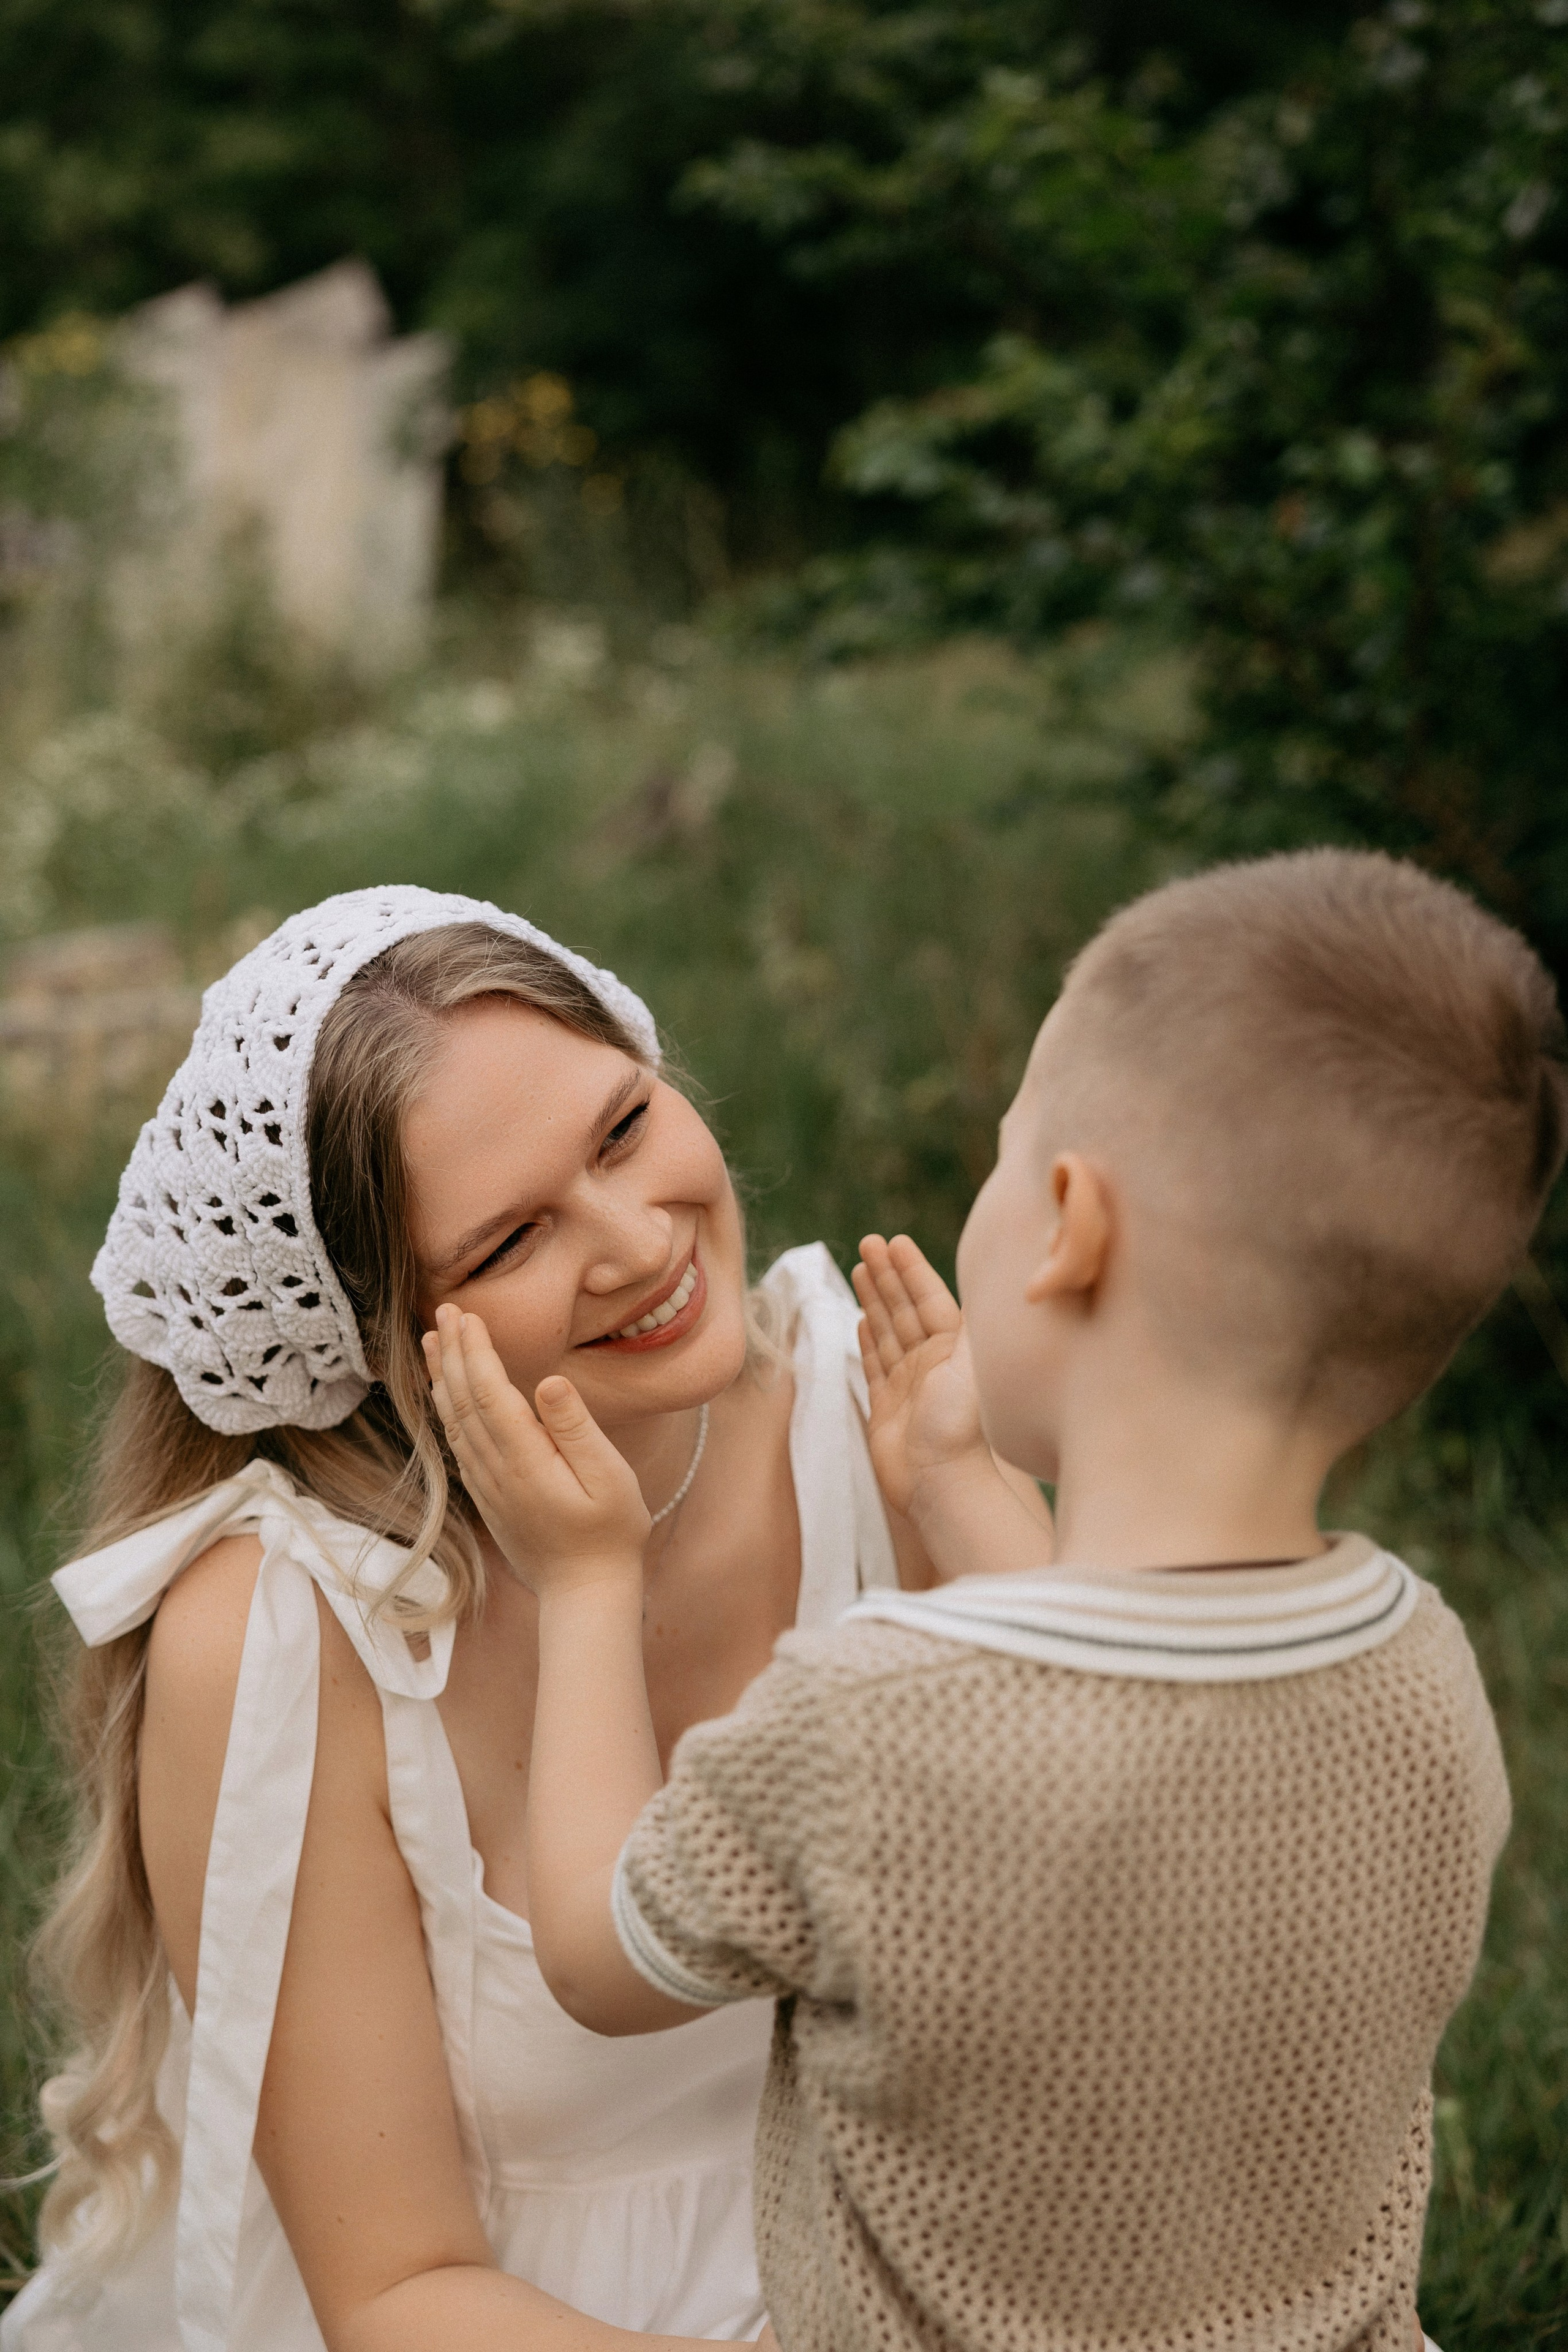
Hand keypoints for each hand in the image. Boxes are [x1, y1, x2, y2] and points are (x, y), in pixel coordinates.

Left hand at [423, 1305, 649, 1593]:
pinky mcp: (488, 1495)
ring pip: (454, 1420)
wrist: (584, 1593)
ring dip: (442, 1376)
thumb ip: (576, 1429)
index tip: (464, 1314)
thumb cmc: (610, 1534)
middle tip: (443, 1310)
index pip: (489, 1392)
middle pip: (463, 1400)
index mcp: (525, 1459)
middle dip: (452, 1352)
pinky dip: (447, 1409)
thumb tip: (548, 1380)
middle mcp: (496, 1470)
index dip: (473, 1350)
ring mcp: (487, 1485)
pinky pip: (458, 1442)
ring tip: (432, 1340)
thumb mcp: (609, 1478)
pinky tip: (445, 1393)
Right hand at [852, 1235, 989, 1519]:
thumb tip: (981, 1286)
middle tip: (867, 1243)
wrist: (940, 1482)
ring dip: (874, 1299)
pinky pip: (874, 1363)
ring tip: (860, 1268)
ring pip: (887, 1330)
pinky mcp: (886, 1406)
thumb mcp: (971, 1366)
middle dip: (887, 1276)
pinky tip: (860, 1320)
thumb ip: (968, 1327)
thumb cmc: (959, 1427)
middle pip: (905, 1309)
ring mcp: (908, 1383)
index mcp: (954, 1350)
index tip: (895, 1242)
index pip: (930, 1298)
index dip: (912, 1270)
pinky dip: (867, 1339)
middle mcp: (932, 1362)